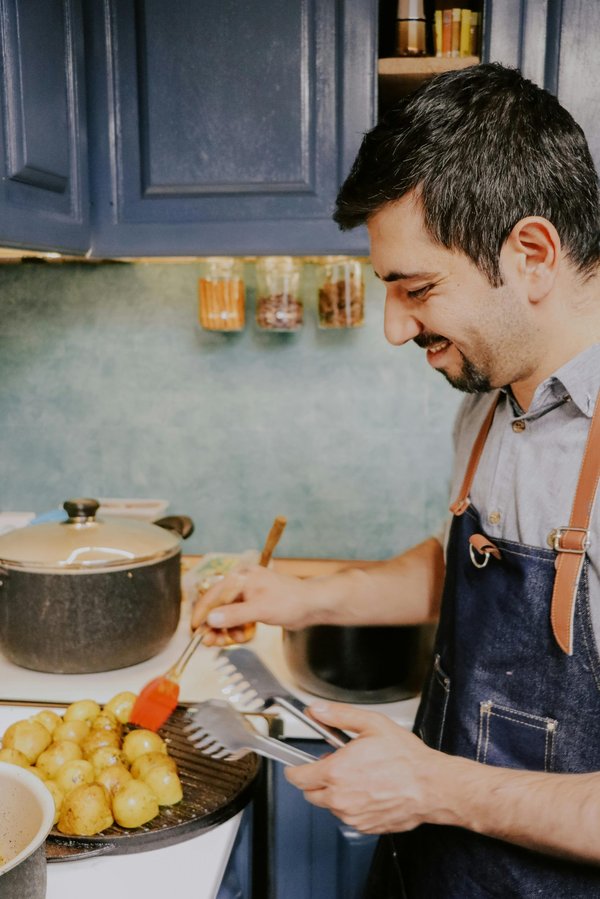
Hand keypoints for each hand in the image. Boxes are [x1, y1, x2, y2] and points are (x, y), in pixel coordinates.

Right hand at [191, 564, 320, 645]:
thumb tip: (211, 619)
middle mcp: (241, 584)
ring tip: (230, 641)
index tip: (195, 630)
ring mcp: (247, 595)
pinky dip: (237, 628)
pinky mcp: (254, 605)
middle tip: (210, 642)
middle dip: (214, 625)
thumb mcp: (260, 609)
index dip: (202, 614)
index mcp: (240, 578)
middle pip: (218, 606)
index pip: (212, 596)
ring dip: (226, 629)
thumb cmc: (290, 600)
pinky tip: (241, 636)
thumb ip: (234, 615)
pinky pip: (237, 618)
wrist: (311, 605)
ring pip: (227, 614)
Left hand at [285, 701, 442, 833]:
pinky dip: (353, 805)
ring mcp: (352, 815)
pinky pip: (348, 816)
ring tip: (359, 776)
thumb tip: (317, 711)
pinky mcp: (365, 827)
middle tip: (336, 765)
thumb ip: (339, 716)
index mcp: (336, 772)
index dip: (295, 769)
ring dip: (336, 792)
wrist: (431, 786)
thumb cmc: (406, 758)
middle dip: (317, 780)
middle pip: (311, 793)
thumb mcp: (372, 724)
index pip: (298, 777)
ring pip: (330, 805)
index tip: (296, 766)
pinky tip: (369, 790)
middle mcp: (340, 798)